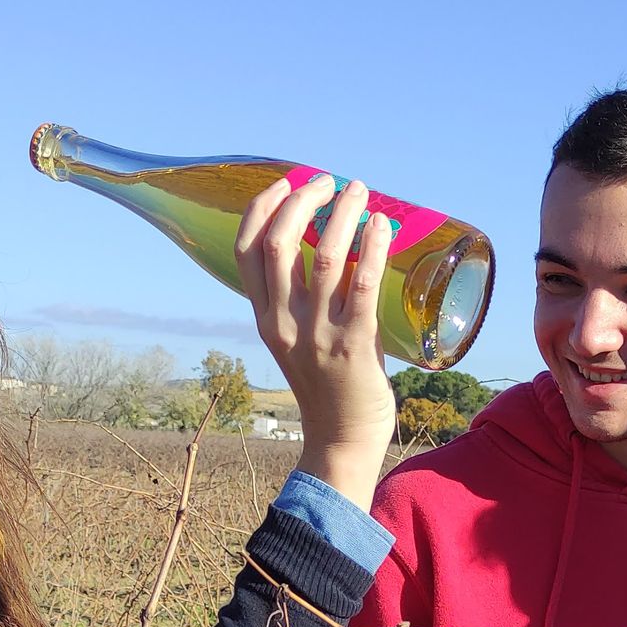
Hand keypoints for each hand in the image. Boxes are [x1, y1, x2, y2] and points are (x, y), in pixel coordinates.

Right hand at [235, 175, 395, 509]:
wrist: (342, 442)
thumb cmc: (329, 388)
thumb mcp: (300, 340)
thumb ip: (304, 302)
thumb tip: (336, 247)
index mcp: (265, 319)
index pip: (246, 251)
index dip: (262, 209)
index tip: (287, 184)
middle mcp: (284, 323)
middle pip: (280, 243)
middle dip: (304, 201)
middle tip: (330, 183)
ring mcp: (318, 335)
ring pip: (324, 256)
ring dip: (342, 215)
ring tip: (359, 193)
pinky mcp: (354, 346)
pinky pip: (362, 286)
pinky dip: (372, 248)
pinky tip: (381, 226)